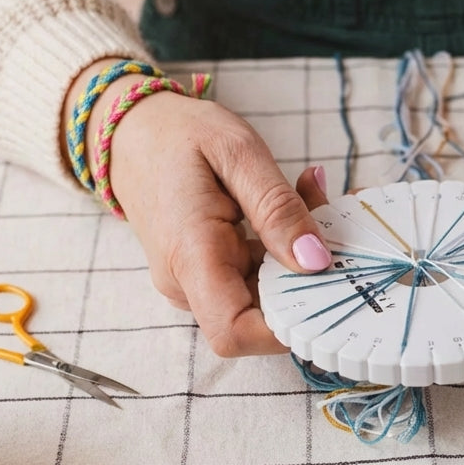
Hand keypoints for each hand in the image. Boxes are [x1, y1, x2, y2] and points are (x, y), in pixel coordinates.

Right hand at [64, 65, 331, 355]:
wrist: (132, 132)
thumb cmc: (178, 135)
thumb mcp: (238, 153)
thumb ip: (277, 208)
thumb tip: (316, 261)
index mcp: (191, 256)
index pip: (234, 332)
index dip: (285, 330)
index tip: (328, 289)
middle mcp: (188, 282)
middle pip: (260, 315)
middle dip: (308, 278)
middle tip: (331, 215)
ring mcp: (196, 282)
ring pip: (264, 294)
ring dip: (300, 256)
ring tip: (311, 194)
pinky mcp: (206, 273)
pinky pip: (255, 275)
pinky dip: (283, 247)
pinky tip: (295, 201)